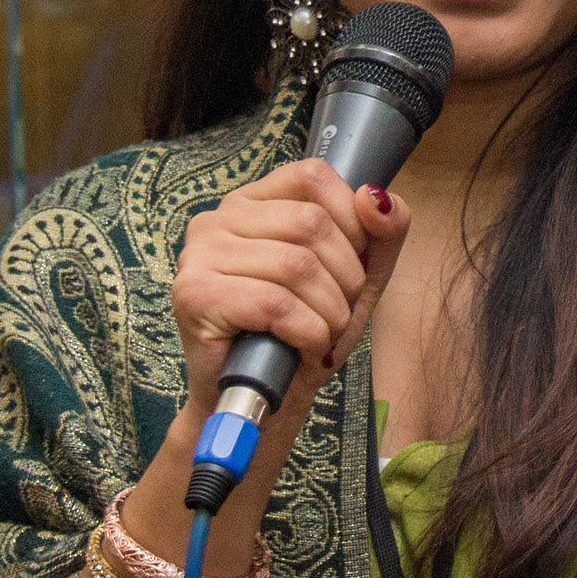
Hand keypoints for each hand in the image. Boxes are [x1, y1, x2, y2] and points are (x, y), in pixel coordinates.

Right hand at [170, 158, 409, 418]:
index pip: (313, 176)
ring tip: (320, 334)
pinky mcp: (194, 296)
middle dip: (345, 278)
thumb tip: (375, 198)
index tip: (353, 263)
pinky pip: (275, 303)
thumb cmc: (303, 333)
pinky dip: (307, 331)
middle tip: (336, 314)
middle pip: (310, 223)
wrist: (264, 401)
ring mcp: (199, 255)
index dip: (351, 220)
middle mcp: (217, 218)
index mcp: (252, 202)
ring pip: (296, 265)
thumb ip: (381, 232)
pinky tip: (303, 346)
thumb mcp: (358, 276)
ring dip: (329, 311)